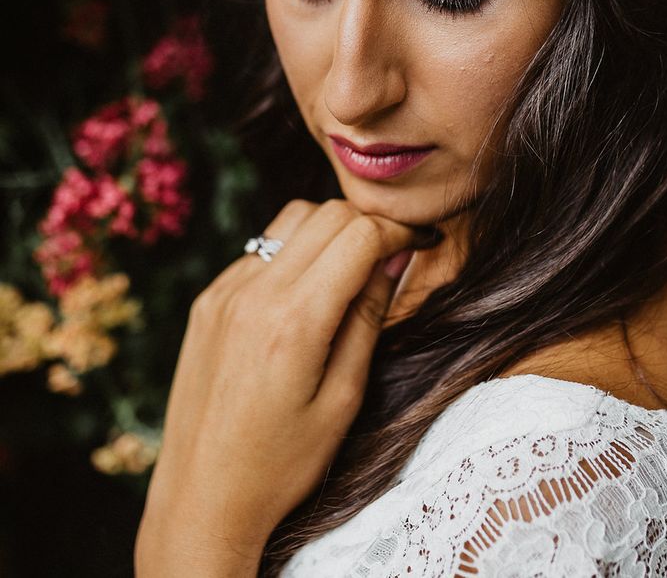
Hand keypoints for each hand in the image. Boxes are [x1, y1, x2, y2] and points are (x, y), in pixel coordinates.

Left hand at [134, 199, 418, 575]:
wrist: (201, 496)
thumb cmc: (282, 463)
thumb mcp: (344, 398)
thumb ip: (369, 317)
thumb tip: (392, 258)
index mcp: (294, 321)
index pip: (359, 234)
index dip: (400, 231)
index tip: (421, 244)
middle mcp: (252, 293)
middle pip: (325, 213)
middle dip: (368, 226)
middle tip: (389, 259)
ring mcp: (222, 293)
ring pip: (289, 220)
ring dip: (328, 232)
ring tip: (345, 275)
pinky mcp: (207, 301)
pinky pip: (260, 251)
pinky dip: (292, 255)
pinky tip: (301, 296)